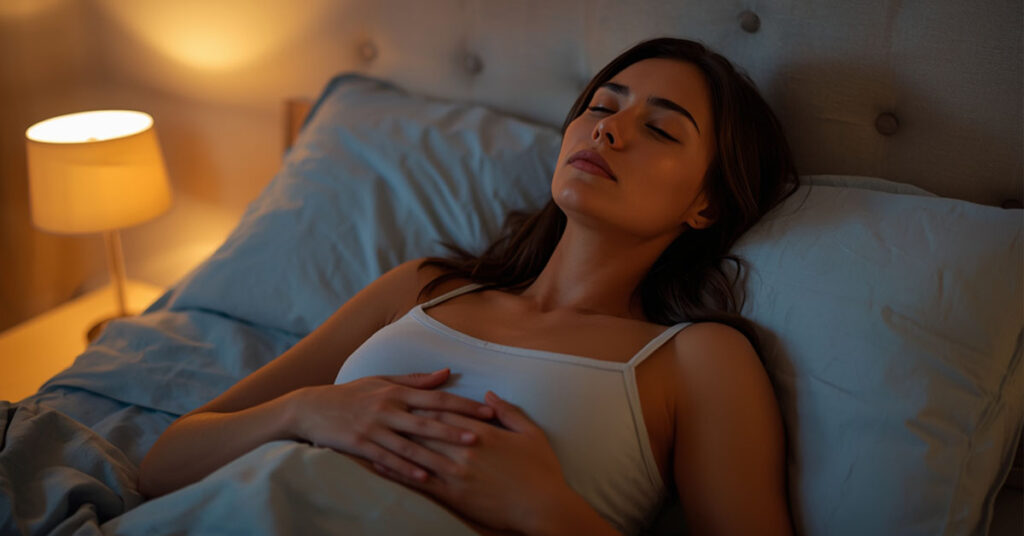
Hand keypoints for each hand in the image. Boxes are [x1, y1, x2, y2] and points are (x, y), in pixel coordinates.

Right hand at [291, 369, 494, 481]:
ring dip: (435, 453)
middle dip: (455, 429)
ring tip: (457, 461)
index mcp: (397, 391)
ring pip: (409, 443)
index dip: (464, 404)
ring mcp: (373, 427)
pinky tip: (423, 477)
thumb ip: (416, 380)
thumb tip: (447, 372)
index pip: (437, 397)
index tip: (488, 411)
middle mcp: (388, 408)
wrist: (312, 408)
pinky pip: (387, 459)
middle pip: (427, 420)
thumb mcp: (382, 380)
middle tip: (481, 436)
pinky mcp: (360, 444)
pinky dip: (405, 468)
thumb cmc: (352, 394)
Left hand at [370, 391, 577, 533]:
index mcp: (482, 432)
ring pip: (418, 452)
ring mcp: (456, 473)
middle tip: (383, 409)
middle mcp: (464, 449)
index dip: (425, 403)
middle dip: (403, 418)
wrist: (542, 507)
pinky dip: (398, 471)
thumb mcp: (531, 433)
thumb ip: (508, 412)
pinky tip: (382, 465)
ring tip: (373, 433)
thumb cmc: (541, 471)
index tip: (410, 397)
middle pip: (426, 428)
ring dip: (393, 442)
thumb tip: (489, 396)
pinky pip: (418, 481)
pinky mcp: (452, 495)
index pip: (446, 411)